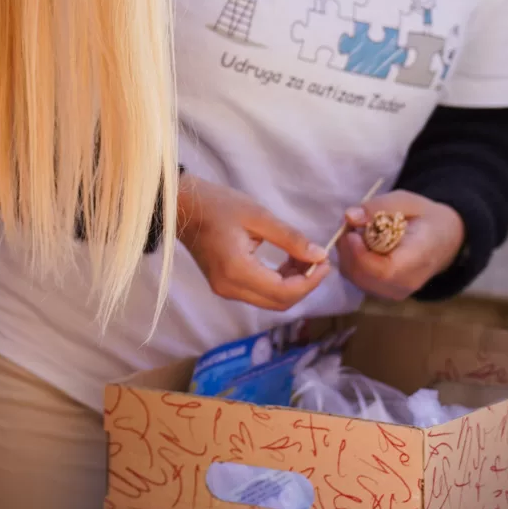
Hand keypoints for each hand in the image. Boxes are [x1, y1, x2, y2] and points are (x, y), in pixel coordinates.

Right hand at [176, 175, 330, 310]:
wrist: (181, 208)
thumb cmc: (217, 205)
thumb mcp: (258, 216)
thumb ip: (290, 238)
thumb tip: (319, 256)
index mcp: (238, 270)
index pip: (284, 291)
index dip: (310, 282)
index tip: (326, 263)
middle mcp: (231, 288)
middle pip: (279, 303)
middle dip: (305, 285)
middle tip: (319, 261)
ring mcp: (226, 290)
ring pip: (271, 301)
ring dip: (293, 285)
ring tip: (304, 258)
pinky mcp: (225, 286)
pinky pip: (259, 293)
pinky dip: (278, 283)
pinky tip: (286, 262)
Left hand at [337, 190, 463, 298]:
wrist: (443, 240)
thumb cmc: (424, 218)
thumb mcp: (406, 201)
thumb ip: (378, 207)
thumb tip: (349, 217)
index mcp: (419, 258)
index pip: (384, 270)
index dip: (360, 254)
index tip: (352, 232)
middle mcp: (407, 282)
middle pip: (364, 276)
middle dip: (348, 250)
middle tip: (350, 227)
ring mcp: (395, 292)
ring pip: (356, 278)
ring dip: (347, 254)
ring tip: (357, 234)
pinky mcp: (385, 293)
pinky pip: (357, 280)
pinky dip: (351, 262)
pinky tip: (360, 246)